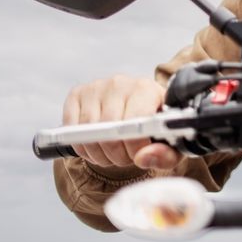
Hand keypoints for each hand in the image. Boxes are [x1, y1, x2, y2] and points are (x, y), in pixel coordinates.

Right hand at [62, 75, 182, 169]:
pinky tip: (96, 147)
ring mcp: (97, 86)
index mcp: (147, 89)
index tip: (137, 155)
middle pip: (109, 129)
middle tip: (126, 158)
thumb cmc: (156, 127)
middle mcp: (121, 82)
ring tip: (113, 154)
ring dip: (99, 153)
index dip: (134, 147)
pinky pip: (72, 129)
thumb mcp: (170, 143)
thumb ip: (165, 154)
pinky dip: (82, 146)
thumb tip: (143, 157)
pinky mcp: (77, 93)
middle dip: (117, 154)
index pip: (135, 122)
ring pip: (88, 131)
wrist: (140, 111)